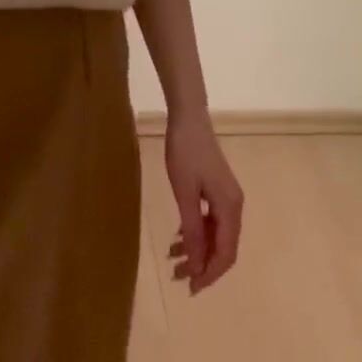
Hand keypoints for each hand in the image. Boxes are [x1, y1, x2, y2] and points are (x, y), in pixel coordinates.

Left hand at [165, 109, 243, 295]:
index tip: (191, 288)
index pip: (226, 253)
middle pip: (224, 247)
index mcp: (230, 208)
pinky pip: (211, 221)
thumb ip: (193, 230)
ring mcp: (226, 198)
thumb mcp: (185, 194)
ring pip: (216, 235)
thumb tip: (198, 265)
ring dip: (198, 250)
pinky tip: (179, 238)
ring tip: (173, 260)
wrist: (189, 119)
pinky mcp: (217, 191)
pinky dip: (197, 233)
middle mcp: (234, 206)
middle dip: (203, 265)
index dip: (210, 273)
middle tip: (178, 277)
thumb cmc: (185, 154)